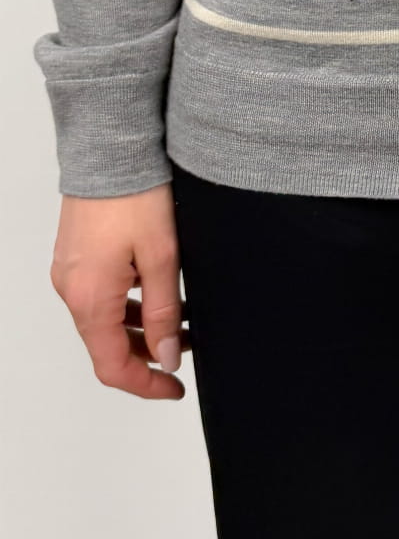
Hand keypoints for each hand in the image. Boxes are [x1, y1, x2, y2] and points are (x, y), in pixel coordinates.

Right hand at [50, 184, 188, 399]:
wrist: (109, 149)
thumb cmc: (134, 196)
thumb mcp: (162, 258)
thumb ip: (165, 313)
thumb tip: (167, 358)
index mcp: (91, 300)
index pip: (113, 367)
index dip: (146, 385)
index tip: (175, 388)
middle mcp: (71, 291)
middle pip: (107, 346)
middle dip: (149, 354)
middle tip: (187, 348)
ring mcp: (70, 274)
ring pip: (105, 321)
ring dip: (141, 328)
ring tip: (181, 319)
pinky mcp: (75, 258)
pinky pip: (100, 296)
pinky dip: (128, 305)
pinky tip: (158, 292)